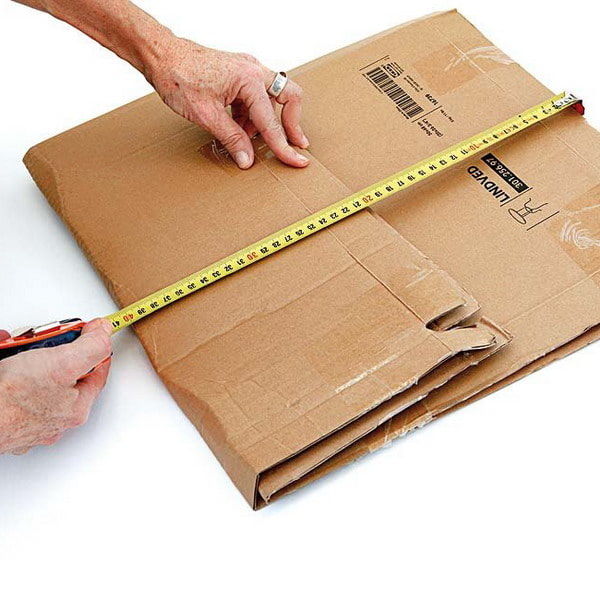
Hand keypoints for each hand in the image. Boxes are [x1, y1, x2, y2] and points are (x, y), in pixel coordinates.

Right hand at [0, 319, 112, 454]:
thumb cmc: (12, 399)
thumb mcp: (65, 363)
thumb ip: (92, 347)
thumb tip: (105, 333)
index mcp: (77, 409)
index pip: (97, 372)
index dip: (95, 347)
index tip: (90, 332)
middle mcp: (55, 418)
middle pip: (66, 372)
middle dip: (54, 350)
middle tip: (43, 339)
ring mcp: (29, 418)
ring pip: (37, 376)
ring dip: (27, 355)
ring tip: (15, 345)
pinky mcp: (7, 412)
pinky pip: (14, 381)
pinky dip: (7, 364)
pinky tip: (3, 355)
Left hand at [146, 38, 308, 168]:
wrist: (160, 55)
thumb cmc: (178, 76)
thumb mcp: (206, 115)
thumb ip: (231, 138)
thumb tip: (246, 159)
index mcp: (249, 79)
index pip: (271, 121)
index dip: (284, 146)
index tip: (297, 161)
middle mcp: (253, 70)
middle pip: (289, 97)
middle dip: (291, 124)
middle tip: (293, 144)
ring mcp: (247, 70)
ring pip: (273, 98)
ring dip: (265, 121)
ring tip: (250, 140)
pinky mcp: (238, 74)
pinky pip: (256, 97)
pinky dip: (252, 115)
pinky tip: (239, 129)